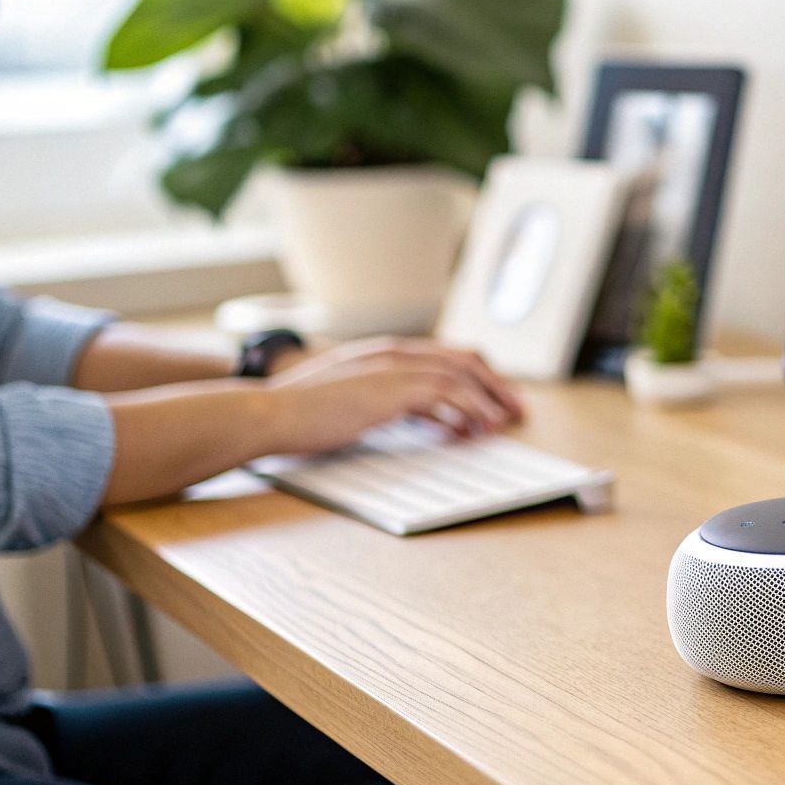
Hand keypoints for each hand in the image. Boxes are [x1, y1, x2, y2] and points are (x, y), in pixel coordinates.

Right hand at [259, 338, 524, 455]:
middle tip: (515, 409)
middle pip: (463, 359)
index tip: (494, 399)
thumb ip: (389, 404)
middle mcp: (393, 353)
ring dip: (489, 399)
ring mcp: (392, 367)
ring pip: (460, 374)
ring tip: (505, 422)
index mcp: (383, 353)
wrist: (269, 413)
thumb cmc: (300, 415)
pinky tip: (477, 431)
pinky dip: (469, 411)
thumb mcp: (353, 403)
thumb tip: (428, 420)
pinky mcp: (391, 388)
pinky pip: (446, 393)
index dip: (476, 376)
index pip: (445, 355)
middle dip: (494, 384)